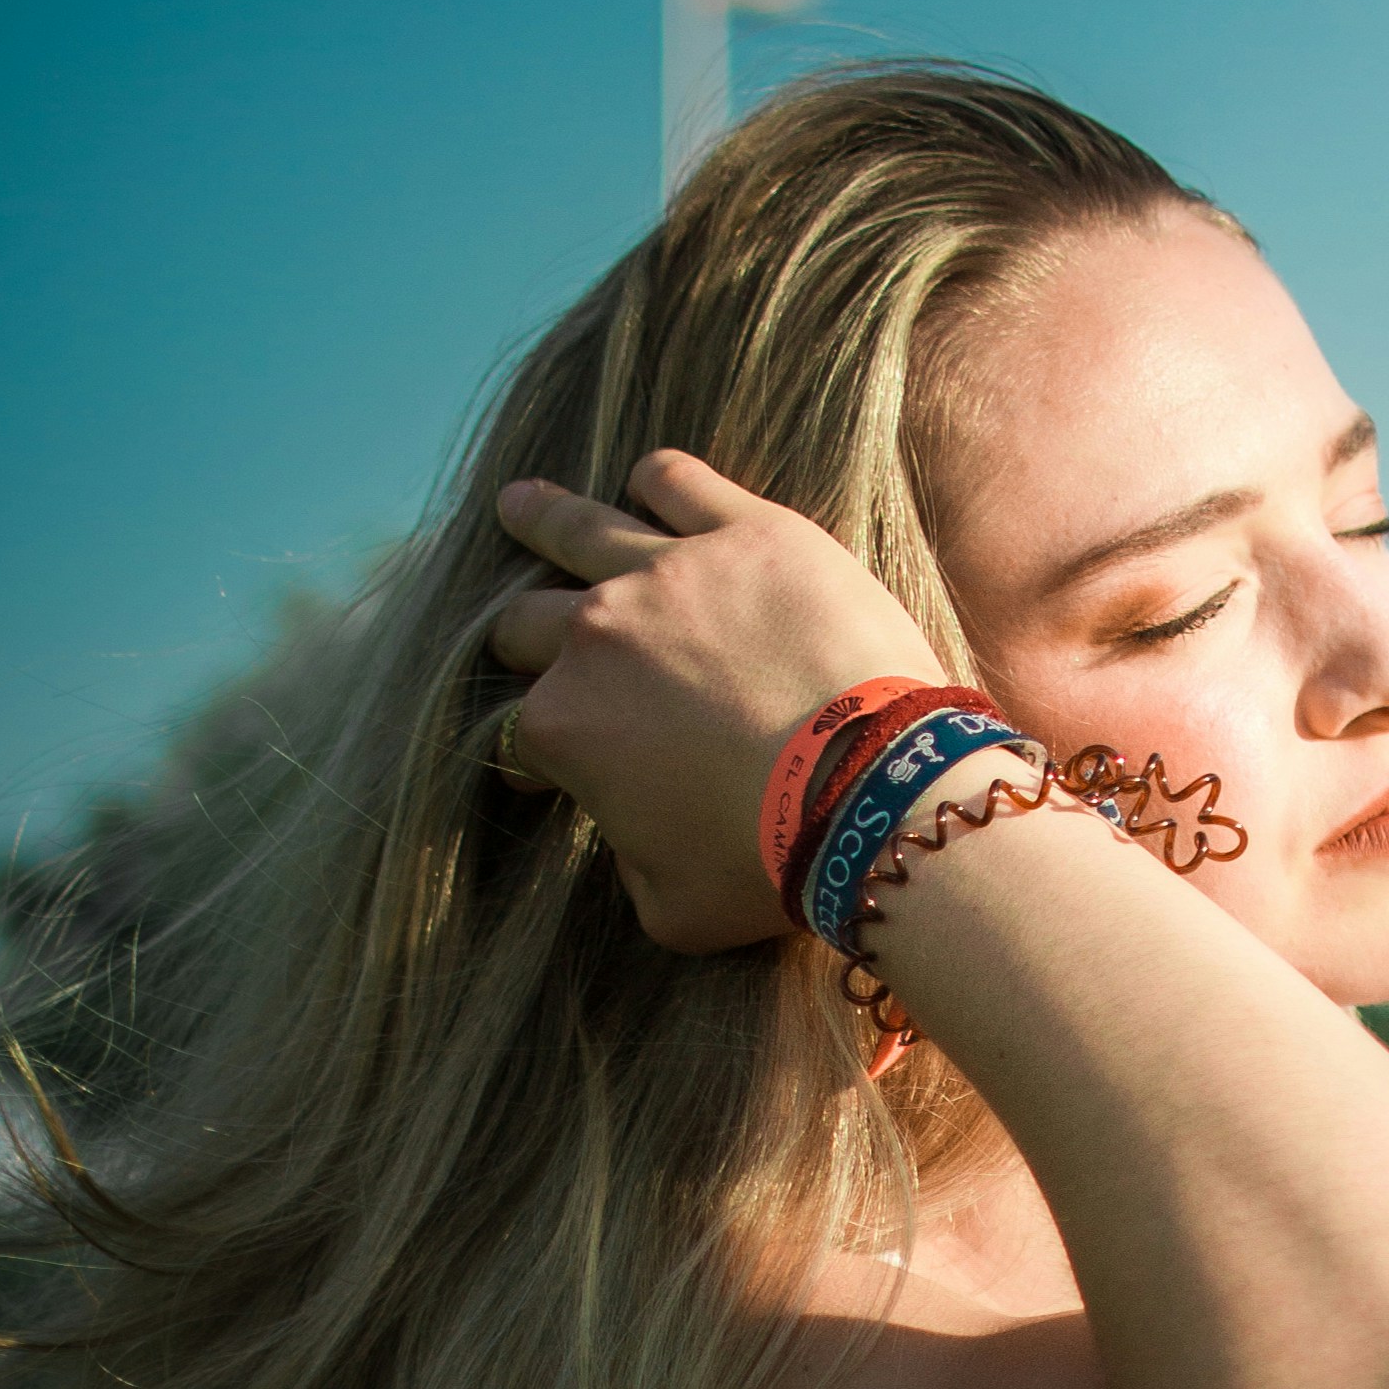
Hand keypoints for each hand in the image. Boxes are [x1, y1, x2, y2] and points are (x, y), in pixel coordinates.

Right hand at [490, 452, 948, 950]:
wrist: (871, 796)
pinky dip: (654, 482)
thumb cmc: (770, 865)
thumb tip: (628, 834)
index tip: (543, 765)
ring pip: (578, 528)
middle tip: (517, 635)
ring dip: (539, 518)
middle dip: (518, 636)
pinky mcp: (745, 531)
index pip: (519, 731)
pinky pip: (677, 481)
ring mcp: (667, 572)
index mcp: (564, 727)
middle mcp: (596, 635)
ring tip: (519, 506)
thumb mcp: (671, 907)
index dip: (528, 754)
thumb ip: (626, 863)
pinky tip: (646, 486)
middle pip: (528, 622)